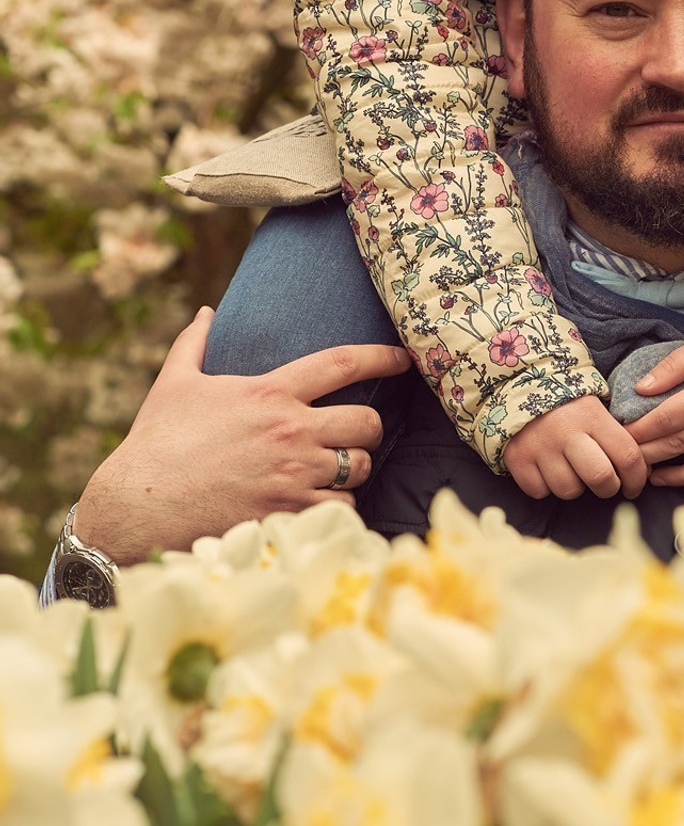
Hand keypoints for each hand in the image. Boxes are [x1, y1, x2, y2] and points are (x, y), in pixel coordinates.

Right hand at [74, 306, 411, 565]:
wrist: (137, 505)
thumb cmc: (156, 442)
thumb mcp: (174, 383)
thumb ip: (194, 343)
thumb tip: (207, 311)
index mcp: (270, 393)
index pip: (342, 364)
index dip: (381, 357)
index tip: (404, 358)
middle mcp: (290, 431)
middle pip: (366, 422)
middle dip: (370, 429)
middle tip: (358, 436)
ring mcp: (293, 476)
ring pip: (358, 469)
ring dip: (353, 471)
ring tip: (336, 474)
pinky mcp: (288, 515)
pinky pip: (341, 510)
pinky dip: (339, 508)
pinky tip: (322, 506)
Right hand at [503, 394, 647, 500]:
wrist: (520, 385)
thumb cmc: (569, 403)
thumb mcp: (597, 408)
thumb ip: (616, 434)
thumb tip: (642, 471)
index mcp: (593, 415)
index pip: (628, 456)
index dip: (637, 479)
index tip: (633, 486)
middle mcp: (567, 431)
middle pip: (601, 478)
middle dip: (608, 488)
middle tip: (605, 483)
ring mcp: (540, 447)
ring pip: (569, 490)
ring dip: (574, 486)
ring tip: (570, 468)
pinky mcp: (518, 459)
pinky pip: (539, 491)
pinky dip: (545, 486)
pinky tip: (546, 468)